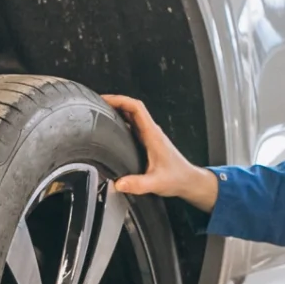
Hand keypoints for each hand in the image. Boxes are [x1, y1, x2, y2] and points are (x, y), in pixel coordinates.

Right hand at [101, 94, 218, 211]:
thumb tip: (118, 184)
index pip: (136, 108)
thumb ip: (137, 184)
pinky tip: (111, 129)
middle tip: (96, 104)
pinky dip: (121, 122)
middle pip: (132, 108)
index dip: (120, 100)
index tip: (104, 100)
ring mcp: (150, 136)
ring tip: (100, 112)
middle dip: (114, 102)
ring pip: (132, 116)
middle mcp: (151, 132)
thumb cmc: (177, 178)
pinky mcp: (148, 142)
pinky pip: (133, 126)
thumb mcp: (156, 183)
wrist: (188, 181)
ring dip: (117, 111)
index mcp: (153, 135)